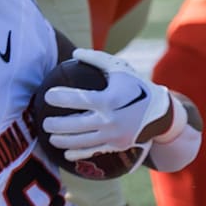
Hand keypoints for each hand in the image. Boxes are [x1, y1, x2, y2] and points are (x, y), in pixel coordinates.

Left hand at [42, 48, 174, 160]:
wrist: (160, 113)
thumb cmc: (135, 86)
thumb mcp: (120, 69)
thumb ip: (97, 59)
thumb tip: (74, 52)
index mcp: (109, 99)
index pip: (79, 99)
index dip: (61, 98)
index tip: (48, 95)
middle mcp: (110, 119)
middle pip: (76, 125)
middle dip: (56, 125)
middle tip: (44, 122)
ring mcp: (113, 135)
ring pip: (81, 141)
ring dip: (63, 140)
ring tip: (50, 137)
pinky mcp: (116, 146)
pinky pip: (93, 151)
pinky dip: (77, 153)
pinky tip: (65, 152)